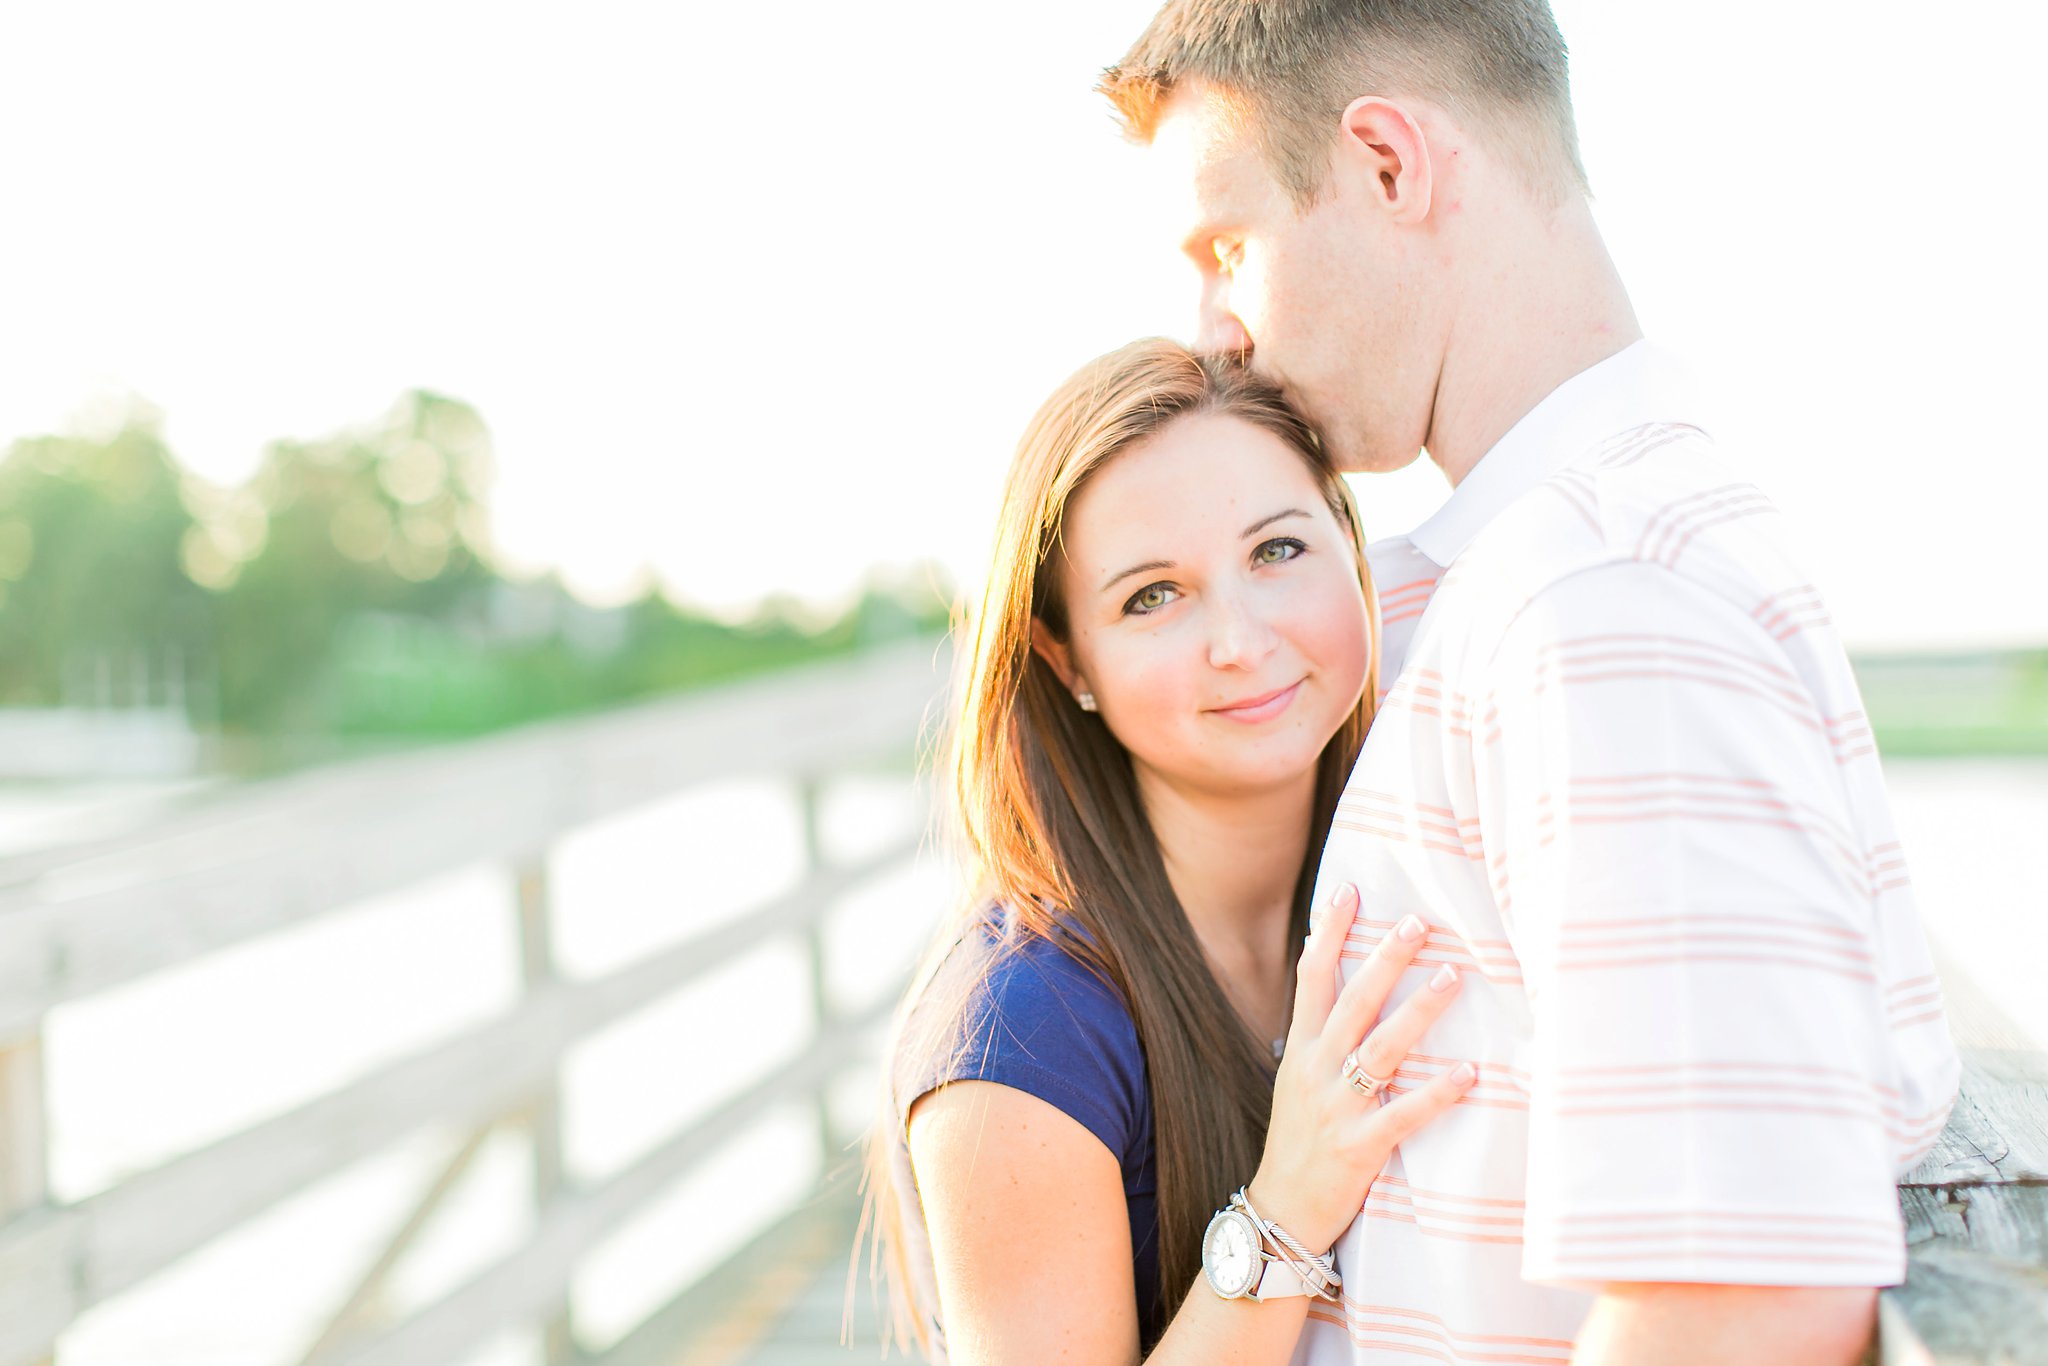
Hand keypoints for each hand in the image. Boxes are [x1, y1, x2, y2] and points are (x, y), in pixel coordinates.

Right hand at [1246, 883, 1477, 1253]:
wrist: (1280, 1211)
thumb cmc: (1300, 1139)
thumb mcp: (1297, 1078)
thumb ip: (1318, 1035)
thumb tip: (1336, 981)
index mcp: (1300, 1050)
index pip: (1311, 978)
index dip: (1327, 932)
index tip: (1347, 889)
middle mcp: (1315, 1070)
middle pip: (1351, 1002)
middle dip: (1384, 959)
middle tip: (1418, 921)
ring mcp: (1336, 1108)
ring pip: (1380, 1049)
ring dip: (1418, 1011)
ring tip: (1452, 977)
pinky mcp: (1360, 1147)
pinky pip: (1404, 1114)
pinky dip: (1437, 1092)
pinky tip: (1469, 1072)